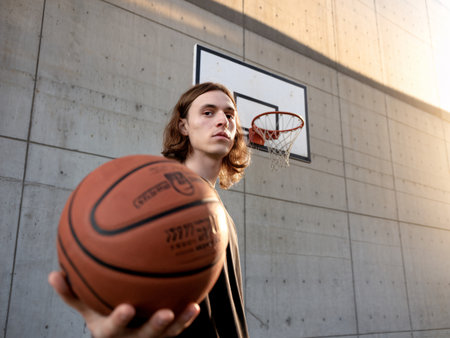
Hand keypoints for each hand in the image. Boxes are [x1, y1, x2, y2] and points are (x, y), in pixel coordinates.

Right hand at [48, 271, 199, 336]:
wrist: (120, 336)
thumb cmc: (101, 315)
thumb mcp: (85, 308)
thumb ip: (72, 294)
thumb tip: (53, 274)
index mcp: (108, 332)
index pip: (112, 330)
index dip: (120, 320)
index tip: (128, 306)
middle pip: (144, 337)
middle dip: (155, 327)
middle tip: (165, 313)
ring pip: (165, 336)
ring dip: (179, 323)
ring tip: (191, 307)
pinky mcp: (162, 336)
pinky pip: (176, 329)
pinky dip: (186, 317)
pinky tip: (196, 302)